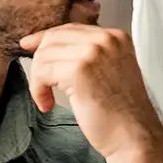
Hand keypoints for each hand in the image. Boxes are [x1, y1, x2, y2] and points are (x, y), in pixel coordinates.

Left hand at [20, 25, 162, 160]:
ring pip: (44, 55)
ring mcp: (94, 52)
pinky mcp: (79, 70)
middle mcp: (107, 39)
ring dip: (39, 79)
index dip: (46, 38)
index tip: (29, 47)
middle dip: (40, 61)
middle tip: (40, 83)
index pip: (71, 28)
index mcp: (116, 37)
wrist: (133, 134)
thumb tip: (48, 44)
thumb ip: (89, 53)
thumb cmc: (121, 111)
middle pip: (54, 38)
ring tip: (47, 98)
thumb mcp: (110, 70)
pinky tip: (48, 104)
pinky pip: (42, 72)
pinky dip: (38, 90)